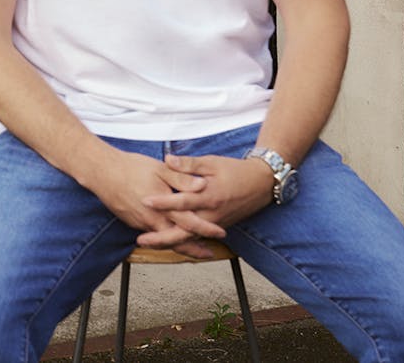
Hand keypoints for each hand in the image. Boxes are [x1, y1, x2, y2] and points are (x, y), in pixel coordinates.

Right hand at [81, 149, 226, 257]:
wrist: (101, 171)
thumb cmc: (130, 167)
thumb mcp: (160, 168)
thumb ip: (182, 178)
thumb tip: (203, 185)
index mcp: (162, 205)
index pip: (189, 222)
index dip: (206, 229)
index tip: (220, 233)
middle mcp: (151, 218)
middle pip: (177, 240)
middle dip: (193, 248)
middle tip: (208, 253)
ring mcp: (140, 222)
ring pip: (162, 238)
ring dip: (178, 243)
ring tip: (192, 246)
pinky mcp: (131, 221)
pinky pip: (150, 233)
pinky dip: (162, 236)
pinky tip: (167, 232)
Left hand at [137, 154, 275, 247]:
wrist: (262, 183)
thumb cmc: (235, 170)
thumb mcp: (211, 163)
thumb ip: (189, 164)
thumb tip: (167, 159)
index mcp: (209, 195)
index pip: (182, 201)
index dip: (164, 202)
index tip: (145, 201)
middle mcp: (212, 214)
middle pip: (184, 231)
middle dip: (162, 238)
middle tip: (142, 240)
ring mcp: (215, 223)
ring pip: (190, 238)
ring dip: (170, 243)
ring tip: (150, 244)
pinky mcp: (218, 226)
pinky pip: (198, 237)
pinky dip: (184, 242)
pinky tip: (168, 244)